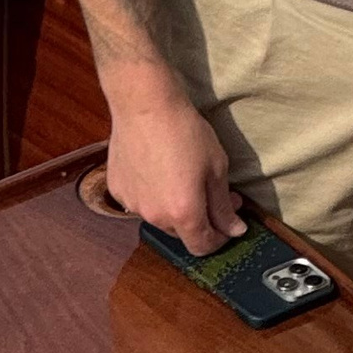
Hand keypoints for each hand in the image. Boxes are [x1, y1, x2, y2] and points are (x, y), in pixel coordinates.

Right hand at [102, 80, 238, 252]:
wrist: (145, 105)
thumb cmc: (185, 132)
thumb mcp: (216, 166)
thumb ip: (224, 205)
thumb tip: (234, 230)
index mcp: (183, 214)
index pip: (202, 246)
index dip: (219, 239)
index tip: (229, 223)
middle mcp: (155, 217)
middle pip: (181, 232)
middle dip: (200, 218)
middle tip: (214, 191)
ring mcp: (132, 205)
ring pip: (160, 217)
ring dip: (175, 206)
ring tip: (183, 174)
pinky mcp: (118, 190)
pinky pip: (141, 201)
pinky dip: (153, 193)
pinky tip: (159, 167)